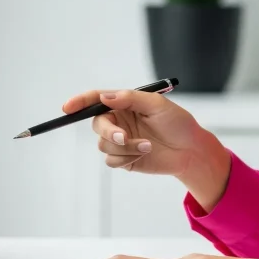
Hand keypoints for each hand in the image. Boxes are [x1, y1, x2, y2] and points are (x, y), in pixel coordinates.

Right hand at [62, 87, 205, 177]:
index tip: (68, 107)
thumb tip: (105, 97)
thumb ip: (130, 98)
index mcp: (124, 104)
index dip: (79, 102)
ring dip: (125, 147)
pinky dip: (127, 158)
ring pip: (104, 145)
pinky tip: (144, 153)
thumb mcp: (157, 104)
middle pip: (96, 124)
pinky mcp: (124, 159)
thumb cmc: (177, 123)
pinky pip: (111, 161)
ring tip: (148, 146)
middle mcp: (119, 121)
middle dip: (108, 131)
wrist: (190, 150)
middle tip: (123, 137)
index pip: (96, 100)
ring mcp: (120, 141)